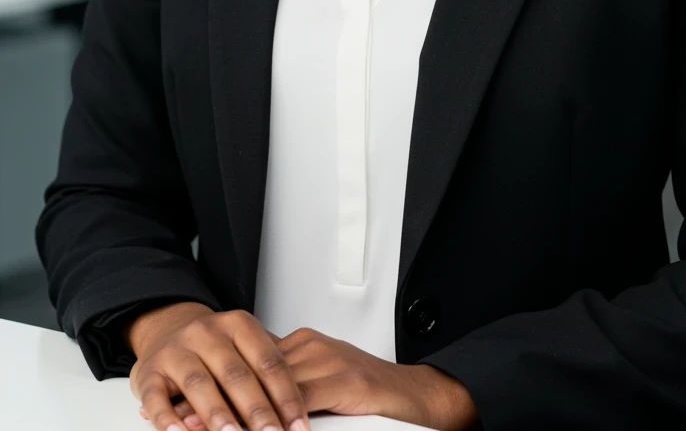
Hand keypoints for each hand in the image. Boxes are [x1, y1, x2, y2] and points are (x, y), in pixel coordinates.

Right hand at [129, 304, 310, 430]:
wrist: (166, 328)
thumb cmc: (214, 346)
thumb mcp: (243, 344)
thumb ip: (267, 368)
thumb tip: (301, 408)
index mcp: (238, 324)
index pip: (268, 361)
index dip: (286, 395)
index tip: (299, 425)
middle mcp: (207, 333)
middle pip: (236, 374)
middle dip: (257, 411)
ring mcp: (176, 351)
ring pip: (199, 384)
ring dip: (217, 415)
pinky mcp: (148, 372)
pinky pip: (157, 397)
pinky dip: (168, 419)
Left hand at [142, 327, 477, 430]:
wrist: (419, 396)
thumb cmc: (374, 398)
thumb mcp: (325, 389)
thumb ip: (291, 391)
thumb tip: (252, 410)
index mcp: (304, 346)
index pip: (250, 364)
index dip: (219, 387)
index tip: (184, 406)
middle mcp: (311, 347)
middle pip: (253, 373)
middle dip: (218, 399)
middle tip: (182, 421)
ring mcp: (325, 360)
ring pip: (269, 387)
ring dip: (235, 412)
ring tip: (202, 429)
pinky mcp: (341, 378)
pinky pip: (297, 402)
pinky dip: (271, 419)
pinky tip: (256, 430)